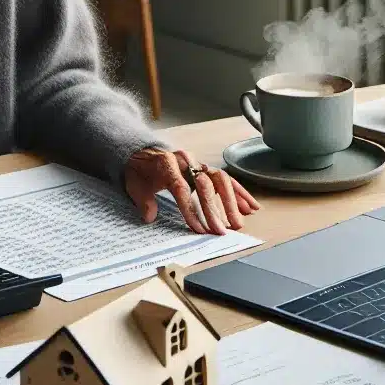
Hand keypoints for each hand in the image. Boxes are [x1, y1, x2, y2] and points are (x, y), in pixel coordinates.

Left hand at [123, 148, 260, 234]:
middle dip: (216, 210)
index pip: (182, 188)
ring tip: (239, 222)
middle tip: (222, 230)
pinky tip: (250, 206)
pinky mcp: (206, 169)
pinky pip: (227, 180)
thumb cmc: (139, 171)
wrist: (142, 153)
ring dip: (233, 203)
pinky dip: (240, 193)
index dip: (191, 210)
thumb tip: (150, 216)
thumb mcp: (134, 185)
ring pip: (222, 180)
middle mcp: (187, 162)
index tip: (199, 229)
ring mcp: (199, 164)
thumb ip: (143, 201)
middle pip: (206, 184)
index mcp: (168, 165)